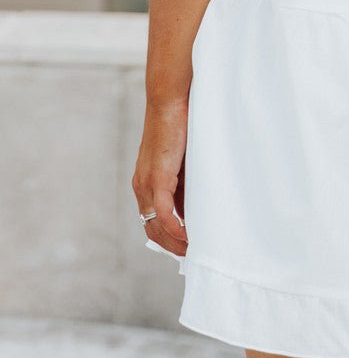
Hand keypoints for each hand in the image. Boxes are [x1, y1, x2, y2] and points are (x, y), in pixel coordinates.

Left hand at [132, 99, 188, 255]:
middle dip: (172, 247)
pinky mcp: (156, 178)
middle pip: (152, 230)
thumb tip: (197, 207)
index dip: (169, 239)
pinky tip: (189, 238)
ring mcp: (147, 184)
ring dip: (175, 243)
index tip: (188, 248)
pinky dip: (175, 230)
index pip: (153, 221)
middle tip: (194, 257)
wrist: (170, 101)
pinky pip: (163, 215)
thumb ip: (185, 183)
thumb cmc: (180, 125)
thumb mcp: (183, 161)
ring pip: (156, 226)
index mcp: (146, 183)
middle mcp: (142, 187)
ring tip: (195, 251)